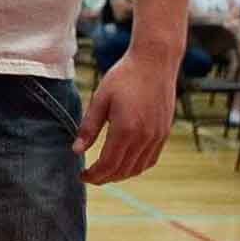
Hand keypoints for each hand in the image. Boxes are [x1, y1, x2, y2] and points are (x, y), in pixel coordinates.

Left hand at [73, 48, 175, 184]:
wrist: (154, 62)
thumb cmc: (124, 77)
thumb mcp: (100, 99)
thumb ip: (88, 128)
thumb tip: (75, 151)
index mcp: (126, 130)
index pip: (108, 165)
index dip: (94, 175)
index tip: (82, 176)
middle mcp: (144, 137)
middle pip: (123, 170)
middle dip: (104, 178)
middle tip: (90, 177)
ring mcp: (157, 136)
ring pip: (138, 168)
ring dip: (120, 175)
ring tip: (105, 172)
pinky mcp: (164, 132)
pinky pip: (150, 159)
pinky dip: (136, 167)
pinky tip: (125, 163)